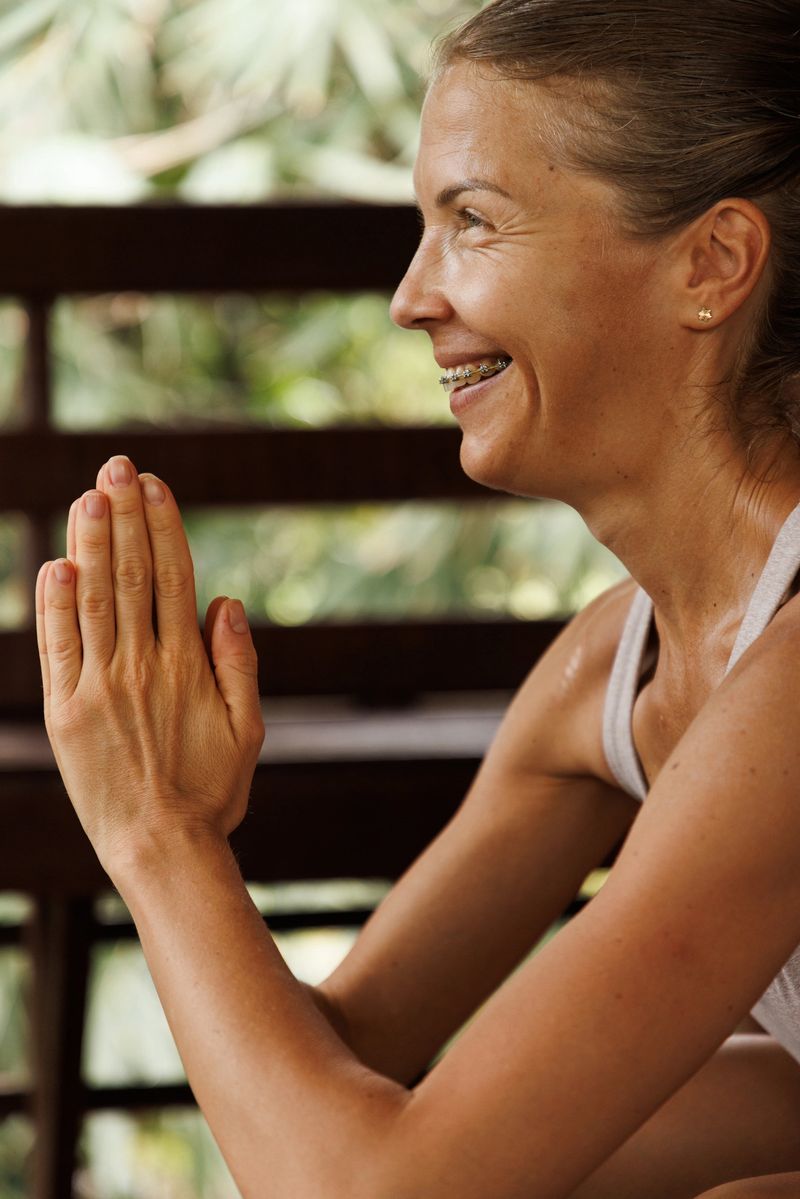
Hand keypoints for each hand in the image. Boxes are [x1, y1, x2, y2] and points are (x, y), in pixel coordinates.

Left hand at [35, 455, 264, 871]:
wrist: (161, 848)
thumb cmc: (212, 792)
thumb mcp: (250, 730)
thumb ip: (240, 664)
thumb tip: (227, 603)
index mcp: (188, 665)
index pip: (173, 577)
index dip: (162, 527)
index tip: (153, 486)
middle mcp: (142, 665)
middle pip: (132, 574)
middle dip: (124, 516)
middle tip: (116, 467)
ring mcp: (99, 686)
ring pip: (95, 599)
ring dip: (91, 543)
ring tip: (88, 496)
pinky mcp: (65, 712)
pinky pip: (58, 647)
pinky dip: (55, 604)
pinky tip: (55, 565)